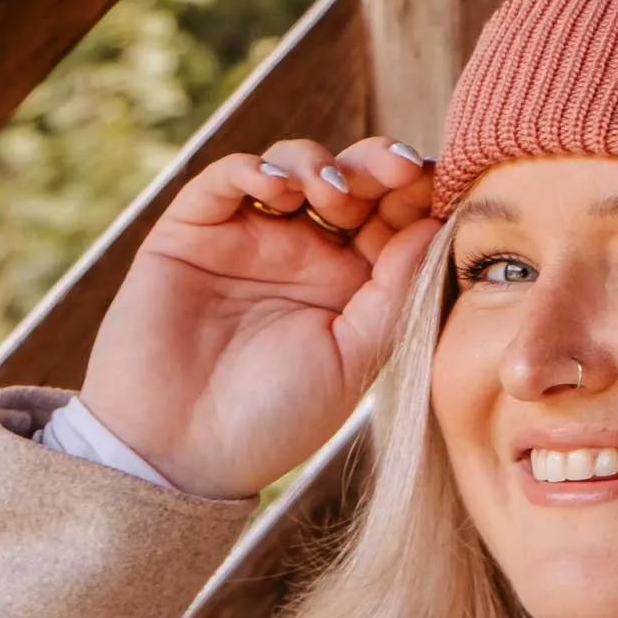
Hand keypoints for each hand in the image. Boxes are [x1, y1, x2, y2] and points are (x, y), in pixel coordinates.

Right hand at [79, 137, 440, 497]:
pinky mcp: (192, 231)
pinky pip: (225, 178)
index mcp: (353, 282)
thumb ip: (395, 292)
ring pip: (293, 164)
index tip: (436, 182)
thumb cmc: (276, 419)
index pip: (393, 215)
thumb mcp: (354, 359)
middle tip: (397, 170)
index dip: (416, 191)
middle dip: (378, 163)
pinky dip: (253, 167)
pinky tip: (276, 187)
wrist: (180, 455)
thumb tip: (435, 223)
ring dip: (320, 164)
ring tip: (330, 194)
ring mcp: (249, 236)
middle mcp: (305, 251)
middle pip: (350, 178)